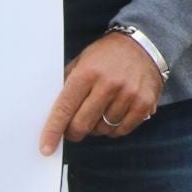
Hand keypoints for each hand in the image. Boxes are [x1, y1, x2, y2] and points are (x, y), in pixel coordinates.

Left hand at [40, 31, 164, 154]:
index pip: (65, 108)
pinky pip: (122, 130)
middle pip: (82, 124)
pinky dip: (115, 129)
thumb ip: (67, 86)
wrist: (145, 43)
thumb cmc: (107, 55)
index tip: (46, 148)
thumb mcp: (82, 61)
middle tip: (74, 128)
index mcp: (88, 73)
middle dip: (74, 132)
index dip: (53, 131)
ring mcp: (129, 94)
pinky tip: (115, 115)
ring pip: (102, 129)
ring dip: (97, 128)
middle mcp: (109, 84)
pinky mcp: (144, 103)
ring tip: (100, 113)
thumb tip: (51, 115)